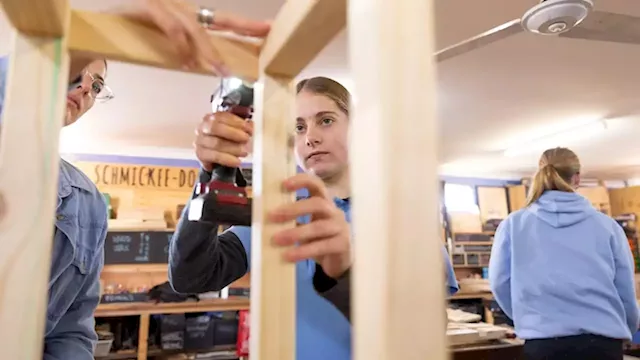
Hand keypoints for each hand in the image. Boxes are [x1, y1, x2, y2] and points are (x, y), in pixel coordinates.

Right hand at [123, 0, 270, 73]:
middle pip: (214, 19)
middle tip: (257, 46)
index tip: (269, 29)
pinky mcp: (144, 6)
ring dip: (207, 51)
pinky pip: (168, 24)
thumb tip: (212, 68)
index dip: (245, 25)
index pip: (221, 20)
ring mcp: (161, 4)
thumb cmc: (131, 42)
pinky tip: (186, 61)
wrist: (91, 34)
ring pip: (192, 26)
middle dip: (238, 30)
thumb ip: (189, 55)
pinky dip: (179, 44)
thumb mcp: (166, 50)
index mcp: (185, 17)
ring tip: (218, 69)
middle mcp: (177, 7)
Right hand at [194, 112, 252, 170]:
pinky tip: (237, 161)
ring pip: (216, 143)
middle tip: (246, 139)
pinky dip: (227, 159)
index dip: (237, 122)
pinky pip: (214, 157)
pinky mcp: (200, 155)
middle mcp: (203, 128)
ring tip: (244, 152)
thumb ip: (241, 126)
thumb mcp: (233, 129)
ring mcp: (200, 141)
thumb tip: (251, 125)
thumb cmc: (224, 139)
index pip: (222, 116)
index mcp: (211, 118)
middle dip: (233, 133)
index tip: (249, 128)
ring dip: (233, 148)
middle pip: (215, 128)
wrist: (215, 155)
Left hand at [269, 173, 351, 278]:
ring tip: (277, 240)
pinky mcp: (342, 245)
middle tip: (272, 216)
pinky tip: (289, 256)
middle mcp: (334, 212)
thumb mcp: (306, 228)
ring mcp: (340, 228)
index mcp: (324, 204)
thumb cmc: (320, 241)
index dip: (302, 181)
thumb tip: (265, 219)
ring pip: (319, 227)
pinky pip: (322, 246)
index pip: (317, 185)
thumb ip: (292, 221)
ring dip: (296, 232)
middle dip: (294, 208)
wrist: (340, 263)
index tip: (283, 184)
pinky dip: (303, 251)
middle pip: (318, 204)